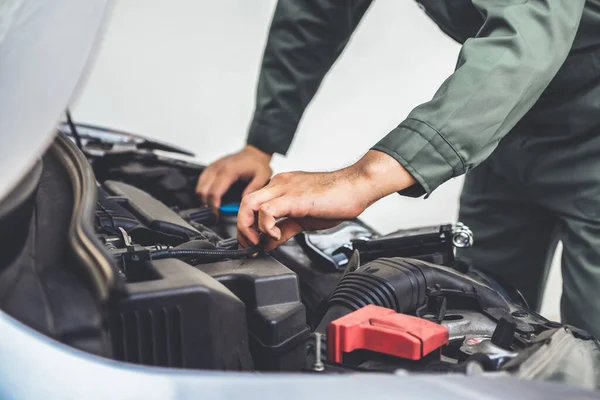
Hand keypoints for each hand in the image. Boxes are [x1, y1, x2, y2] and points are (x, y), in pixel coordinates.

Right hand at [196, 145, 272, 213]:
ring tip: (214, 206)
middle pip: (202, 190)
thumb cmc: (257, 163)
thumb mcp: (262, 176)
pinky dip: (203, 191)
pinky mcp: (211, 168)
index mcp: (229, 170)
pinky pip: (201, 181)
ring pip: (199, 186)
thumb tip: (243, 201)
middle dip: (207, 204)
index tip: (217, 214)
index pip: (214, 191)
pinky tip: (211, 197)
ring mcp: (213, 167)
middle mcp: (218, 167)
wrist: (254, 153)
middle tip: (216, 213)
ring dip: (203, 198)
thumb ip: (253, 189)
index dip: (213, 205)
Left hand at [237, 150, 415, 250]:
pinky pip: (266, 211)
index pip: (253, 205)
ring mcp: (284, 189)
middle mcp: (279, 184)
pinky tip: (274, 237)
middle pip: (244, 203)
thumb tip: (269, 242)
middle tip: (248, 246)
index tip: (252, 244)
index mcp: (281, 187)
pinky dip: (265, 227)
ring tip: (257, 243)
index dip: (248, 227)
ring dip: (248, 228)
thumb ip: (285, 229)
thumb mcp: (304, 217)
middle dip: (241, 228)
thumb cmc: (337, 198)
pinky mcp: (292, 198)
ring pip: (248, 204)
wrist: (356, 187)